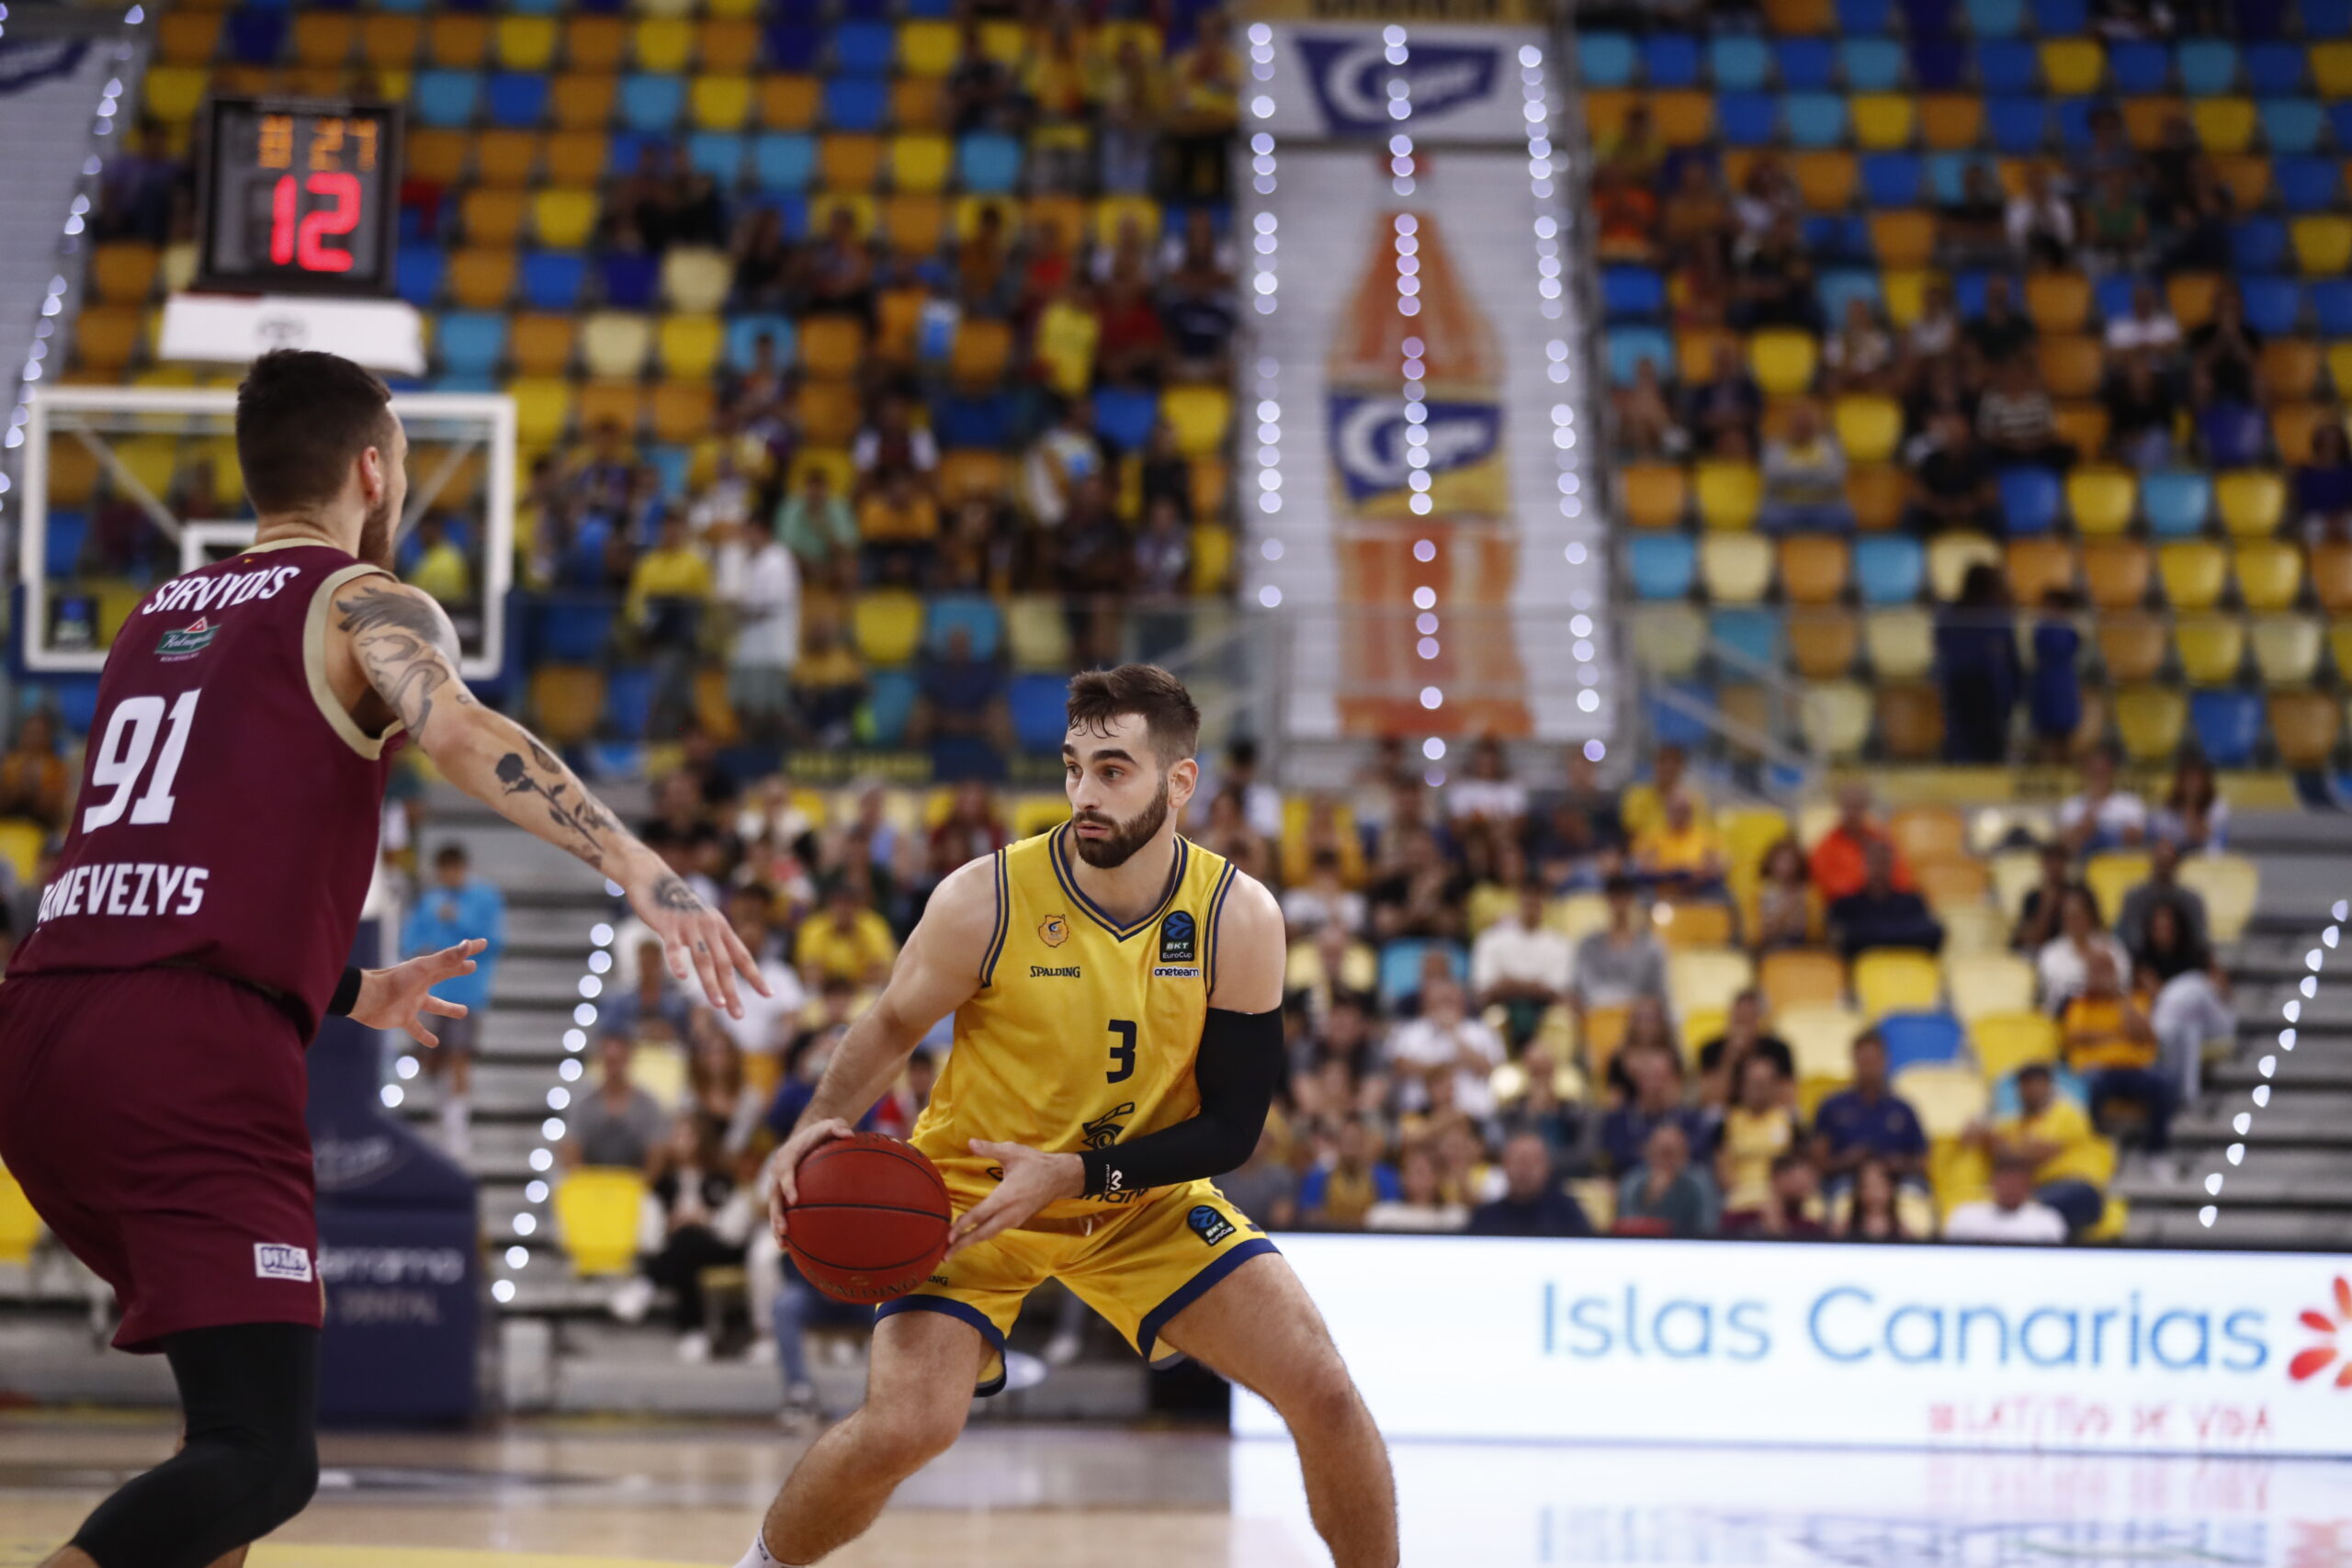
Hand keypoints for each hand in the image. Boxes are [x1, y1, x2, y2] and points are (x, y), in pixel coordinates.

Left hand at [352, 939, 485, 1047]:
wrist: (368, 998)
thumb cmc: (395, 981)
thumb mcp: (424, 968)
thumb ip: (447, 959)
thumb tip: (467, 945)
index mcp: (427, 970)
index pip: (452, 958)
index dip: (468, 950)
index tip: (483, 944)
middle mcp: (421, 984)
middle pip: (444, 976)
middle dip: (457, 970)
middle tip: (472, 967)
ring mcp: (412, 1002)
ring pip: (435, 1005)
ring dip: (449, 1008)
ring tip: (464, 1012)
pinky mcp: (403, 1018)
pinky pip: (417, 1028)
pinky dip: (425, 1036)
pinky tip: (435, 1043)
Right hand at [624, 855, 769, 1019]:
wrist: (653, 878)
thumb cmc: (678, 905)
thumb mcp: (700, 922)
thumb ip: (710, 942)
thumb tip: (721, 965)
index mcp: (720, 927)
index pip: (742, 955)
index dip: (755, 975)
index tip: (768, 994)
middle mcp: (709, 927)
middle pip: (725, 963)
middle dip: (733, 990)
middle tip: (739, 1015)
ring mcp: (689, 926)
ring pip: (703, 959)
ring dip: (711, 983)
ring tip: (719, 1005)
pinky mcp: (667, 925)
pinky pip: (673, 946)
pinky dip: (677, 961)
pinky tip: (681, 977)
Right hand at [767, 1117, 853, 1244]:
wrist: (806, 1133)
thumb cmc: (821, 1131)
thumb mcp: (831, 1124)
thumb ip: (837, 1127)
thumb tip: (849, 1134)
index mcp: (788, 1155)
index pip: (785, 1171)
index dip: (788, 1186)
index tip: (794, 1200)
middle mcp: (778, 1170)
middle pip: (774, 1195)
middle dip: (777, 1213)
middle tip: (784, 1230)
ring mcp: (778, 1183)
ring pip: (774, 1207)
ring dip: (776, 1225)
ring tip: (782, 1245)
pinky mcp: (781, 1192)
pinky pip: (780, 1210)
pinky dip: (781, 1226)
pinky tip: (788, 1246)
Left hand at [946, 1140, 1083, 1256]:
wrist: (1061, 1177)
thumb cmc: (1036, 1163)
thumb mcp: (1012, 1152)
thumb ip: (990, 1149)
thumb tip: (970, 1143)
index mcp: (1006, 1197)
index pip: (979, 1215)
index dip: (962, 1226)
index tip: (947, 1236)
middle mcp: (1009, 1213)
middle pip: (983, 1233)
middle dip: (963, 1244)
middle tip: (945, 1255)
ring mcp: (1015, 1219)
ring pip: (990, 1234)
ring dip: (972, 1241)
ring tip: (954, 1249)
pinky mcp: (1019, 1220)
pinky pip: (997, 1231)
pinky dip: (983, 1235)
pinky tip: (973, 1235)